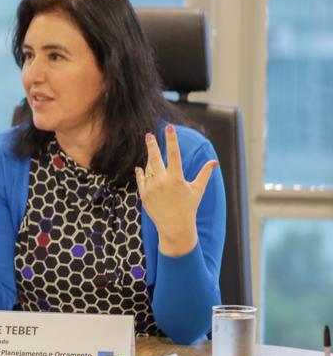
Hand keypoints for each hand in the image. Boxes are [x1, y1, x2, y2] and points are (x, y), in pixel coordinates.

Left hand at [134, 125, 217, 256]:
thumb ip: (204, 174)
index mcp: (176, 179)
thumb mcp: (197, 190)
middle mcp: (162, 182)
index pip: (174, 154)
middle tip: (149, 135)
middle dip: (152, 145)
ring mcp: (151, 189)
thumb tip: (214, 162)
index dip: (171, 140)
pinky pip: (141, 179)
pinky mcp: (144, 195)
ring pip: (148, 168)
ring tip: (154, 157)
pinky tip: (141, 167)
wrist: (175, 227)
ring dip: (150, 161)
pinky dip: (141, 173)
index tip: (168, 128)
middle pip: (155, 159)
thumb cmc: (189, 207)